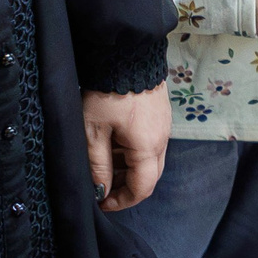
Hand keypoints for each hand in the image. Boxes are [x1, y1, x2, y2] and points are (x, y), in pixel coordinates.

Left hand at [86, 85, 170, 210]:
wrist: (126, 54)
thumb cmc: (107, 92)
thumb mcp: (93, 131)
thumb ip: (98, 165)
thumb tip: (101, 190)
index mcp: (148, 147)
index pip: (142, 188)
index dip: (122, 201)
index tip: (102, 203)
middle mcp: (162, 139)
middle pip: (149, 176)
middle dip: (125, 187)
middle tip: (101, 187)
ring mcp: (163, 126)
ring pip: (150, 160)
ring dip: (128, 169)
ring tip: (103, 165)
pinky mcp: (160, 115)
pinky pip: (150, 143)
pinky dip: (133, 152)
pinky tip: (114, 145)